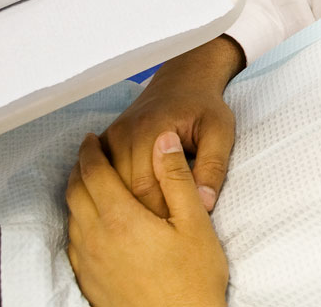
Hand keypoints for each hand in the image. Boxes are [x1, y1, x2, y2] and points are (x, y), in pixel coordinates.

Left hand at [67, 132, 227, 306]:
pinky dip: (77, 222)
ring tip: (89, 183)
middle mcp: (96, 238)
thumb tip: (165, 140)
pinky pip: (73, 243)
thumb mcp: (195, 222)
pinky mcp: (89, 281)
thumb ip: (177, 178)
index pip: (93, 173)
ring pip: (71, 217)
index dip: (91, 151)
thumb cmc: (193, 278)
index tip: (92, 139)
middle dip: (78, 168)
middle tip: (88, 154)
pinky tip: (91, 223)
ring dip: (76, 194)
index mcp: (121, 218)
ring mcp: (89, 262)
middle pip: (74, 192)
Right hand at [101, 37, 242, 216]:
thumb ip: (214, 167)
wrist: (184, 81)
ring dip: (124, 209)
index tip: (176, 233)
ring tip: (143, 232)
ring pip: (108, 187)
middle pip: (123, 191)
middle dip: (142, 217)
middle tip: (159, 240)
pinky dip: (110, 196)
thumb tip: (205, 204)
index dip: (160, 215)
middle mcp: (124, 134)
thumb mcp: (220, 133)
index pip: (147, 187)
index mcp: (152, 131)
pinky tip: (123, 214)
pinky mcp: (104, 142)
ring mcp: (109, 138)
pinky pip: (100, 178)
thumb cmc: (205, 108)